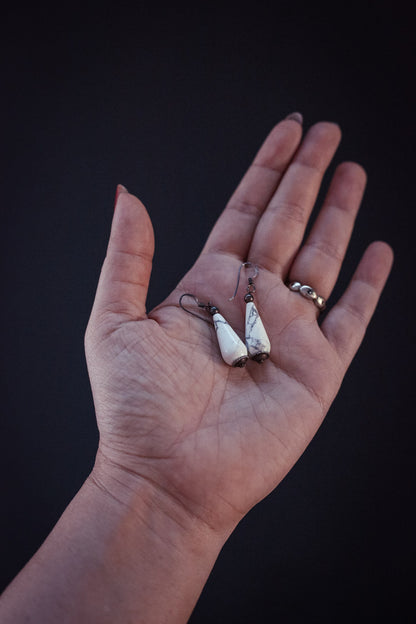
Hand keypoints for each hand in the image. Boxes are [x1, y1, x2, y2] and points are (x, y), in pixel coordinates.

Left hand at [85, 117, 392, 535]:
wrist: (168, 477)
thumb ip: (128, 256)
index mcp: (209, 286)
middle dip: (307, 176)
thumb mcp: (115, 320)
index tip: (288, 132)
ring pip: (322, 259)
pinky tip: (379, 251)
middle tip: (327, 132)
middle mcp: (251, 303)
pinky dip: (368, 286)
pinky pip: (351, 318)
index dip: (267, 170)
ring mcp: (287, 334)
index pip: (245, 212)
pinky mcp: (317, 370)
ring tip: (353, 171)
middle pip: (287, 223)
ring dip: (339, 215)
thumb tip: (127, 193)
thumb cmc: (136, 409)